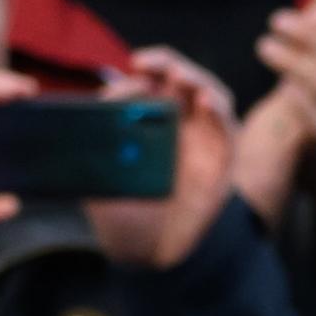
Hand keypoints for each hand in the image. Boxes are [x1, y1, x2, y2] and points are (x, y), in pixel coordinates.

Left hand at [84, 49, 236, 269]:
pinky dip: (219, 110)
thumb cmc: (123, 216)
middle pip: (183, 81)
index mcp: (151, 126)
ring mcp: (204, 142)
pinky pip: (228, 128)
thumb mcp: (97, 177)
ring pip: (210, 95)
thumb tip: (88, 113)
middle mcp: (181, 128)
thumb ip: (93, 149)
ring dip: (197, 80)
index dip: (143, 72)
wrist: (147, 255)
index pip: (152, 85)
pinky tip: (205, 102)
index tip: (126, 69)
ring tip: (179, 76)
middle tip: (146, 61)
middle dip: (168, 64)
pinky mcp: (223, 161)